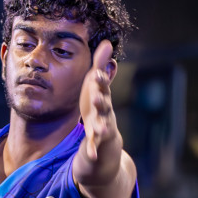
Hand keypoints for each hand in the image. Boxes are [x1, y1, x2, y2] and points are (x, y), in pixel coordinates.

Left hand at [80, 41, 117, 162]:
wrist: (105, 135)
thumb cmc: (99, 104)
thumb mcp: (97, 85)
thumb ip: (100, 65)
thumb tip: (106, 42)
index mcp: (103, 95)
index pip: (102, 86)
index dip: (100, 80)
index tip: (96, 73)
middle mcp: (105, 110)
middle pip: (104, 105)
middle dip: (101, 101)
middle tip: (96, 98)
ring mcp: (102, 125)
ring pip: (102, 125)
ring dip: (101, 126)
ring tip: (100, 128)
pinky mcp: (97, 140)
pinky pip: (95, 145)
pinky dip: (93, 150)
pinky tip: (91, 155)